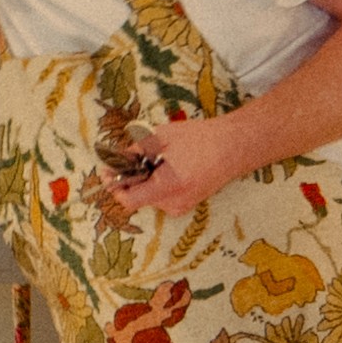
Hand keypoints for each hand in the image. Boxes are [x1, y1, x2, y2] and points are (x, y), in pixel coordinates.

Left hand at [98, 105, 250, 221]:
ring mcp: (182, 206)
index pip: (129, 201)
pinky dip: (158, 183)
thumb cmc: (199, 137)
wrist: (234, 146)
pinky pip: (162, 196)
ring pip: (149, 196)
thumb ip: (136, 150)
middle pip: (137, 197)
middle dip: (131, 178)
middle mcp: (174, 203)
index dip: (114, 186)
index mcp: (168, 186)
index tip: (107, 170)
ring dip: (145, 179)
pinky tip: (171, 166)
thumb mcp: (161, 136)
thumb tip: (115, 159)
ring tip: (159, 158)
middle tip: (134, 157)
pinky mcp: (187, 204)